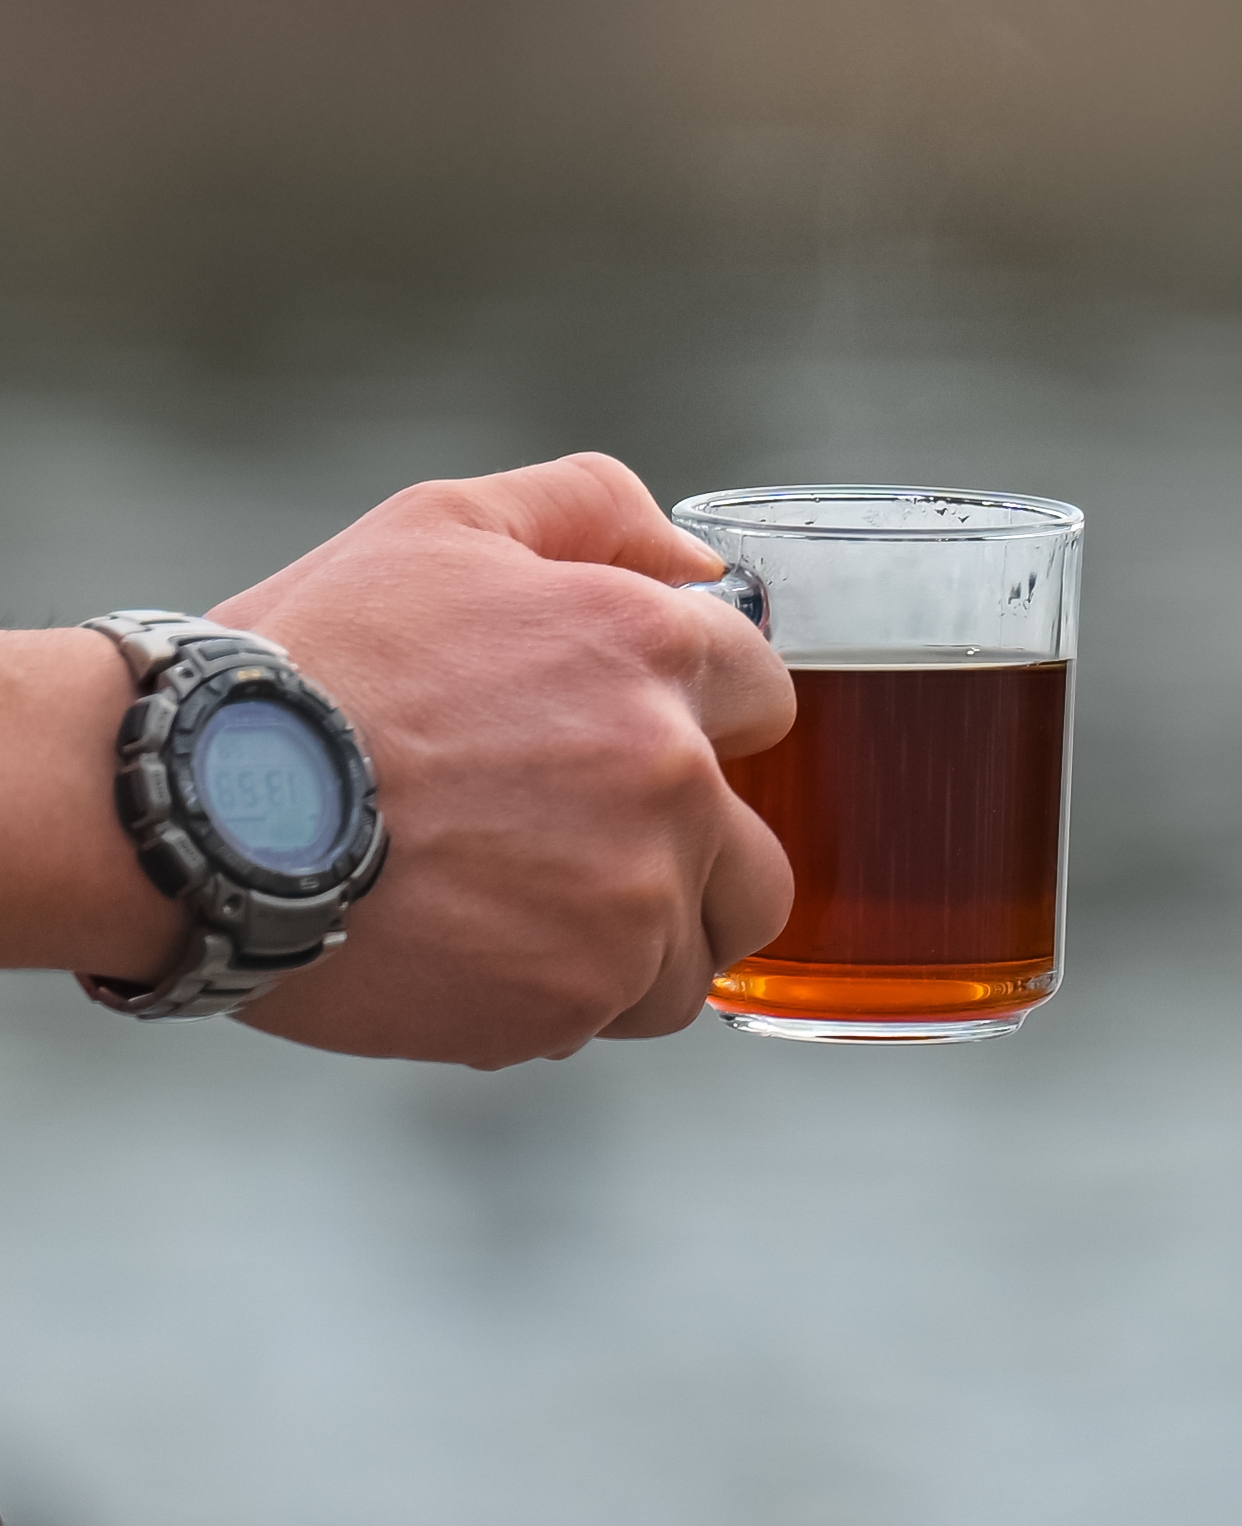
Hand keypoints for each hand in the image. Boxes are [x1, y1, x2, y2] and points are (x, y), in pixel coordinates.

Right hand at [211, 455, 798, 1065]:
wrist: (192, 807)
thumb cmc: (306, 662)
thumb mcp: (445, 523)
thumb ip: (592, 509)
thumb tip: (695, 558)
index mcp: (651, 650)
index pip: (766, 700)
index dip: (700, 726)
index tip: (625, 753)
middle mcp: (670, 772)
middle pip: (760, 857)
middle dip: (698, 863)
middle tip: (589, 862)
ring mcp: (632, 894)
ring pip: (697, 953)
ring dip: (636, 946)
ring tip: (523, 919)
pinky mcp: (572, 994)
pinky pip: (612, 1016)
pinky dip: (561, 1000)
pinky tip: (473, 957)